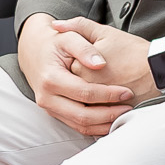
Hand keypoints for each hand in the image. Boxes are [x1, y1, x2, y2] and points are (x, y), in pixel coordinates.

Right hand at [15, 13, 135, 136]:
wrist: (35, 51)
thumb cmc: (55, 43)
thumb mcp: (69, 37)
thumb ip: (84, 48)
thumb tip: (100, 64)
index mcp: (51, 79)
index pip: (84, 92)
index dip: (108, 94)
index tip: (127, 92)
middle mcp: (47, 98)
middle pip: (81, 115)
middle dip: (108, 114)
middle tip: (129, 107)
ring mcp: (50, 108)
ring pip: (78, 125)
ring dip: (103, 124)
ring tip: (124, 115)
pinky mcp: (55, 112)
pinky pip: (75, 125)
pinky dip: (95, 127)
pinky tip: (112, 121)